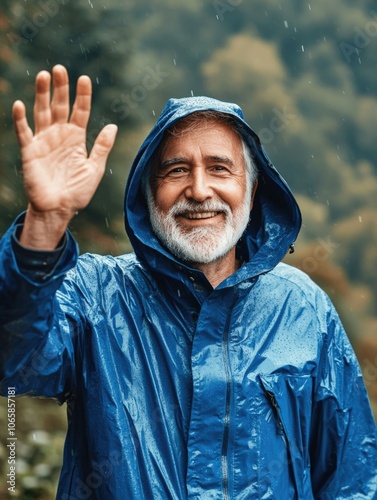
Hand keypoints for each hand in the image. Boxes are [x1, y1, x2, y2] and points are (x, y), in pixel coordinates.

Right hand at [13, 64, 117, 248]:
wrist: (59, 209)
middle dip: (60, 88)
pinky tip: (20, 104)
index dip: (82, 96)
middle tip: (60, 69)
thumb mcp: (94, 169)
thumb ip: (101, 147)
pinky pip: (24, 132)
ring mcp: (44, 141)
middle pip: (60, 106)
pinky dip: (21, 119)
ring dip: (41, 94)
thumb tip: (113, 126)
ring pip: (42, 113)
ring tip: (43, 76)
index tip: (84, 79)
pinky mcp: (30, 151)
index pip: (80, 112)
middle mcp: (59, 135)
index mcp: (76, 138)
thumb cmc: (78, 192)